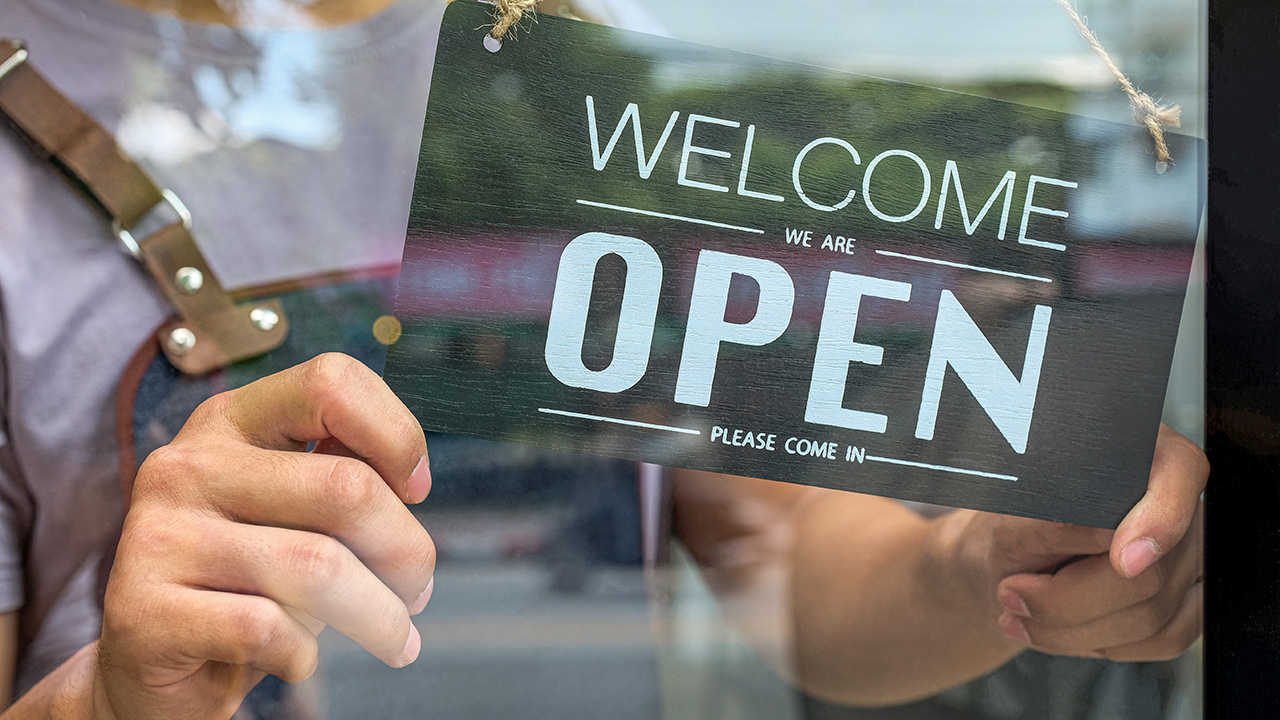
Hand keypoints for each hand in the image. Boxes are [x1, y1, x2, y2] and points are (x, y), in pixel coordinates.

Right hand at [94, 354, 434, 719]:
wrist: (157, 665)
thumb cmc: (250, 580)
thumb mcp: (295, 512)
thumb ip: (342, 475)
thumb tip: (411, 480)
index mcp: (230, 420)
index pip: (330, 382)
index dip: (397, 434)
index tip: (417, 490)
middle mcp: (186, 463)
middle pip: (345, 486)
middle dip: (407, 550)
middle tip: (417, 590)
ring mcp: (156, 534)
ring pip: (318, 566)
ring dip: (378, 615)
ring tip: (395, 639)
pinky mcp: (142, 611)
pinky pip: (269, 628)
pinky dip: (305, 655)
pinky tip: (300, 660)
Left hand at [961, 425, 1206, 660]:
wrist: (1003, 568)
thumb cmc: (1010, 529)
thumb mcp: (1017, 519)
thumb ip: (1063, 519)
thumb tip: (1110, 532)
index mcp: (1137, 453)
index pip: (1180, 471)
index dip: (1159, 519)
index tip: (1121, 560)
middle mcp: (1174, 501)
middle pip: (1151, 572)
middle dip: (1068, 599)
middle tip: (1012, 592)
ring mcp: (1187, 555)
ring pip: (1151, 617)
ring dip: (1071, 629)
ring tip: (1020, 611)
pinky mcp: (1186, 603)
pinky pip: (1162, 640)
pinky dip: (1098, 643)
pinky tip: (1056, 629)